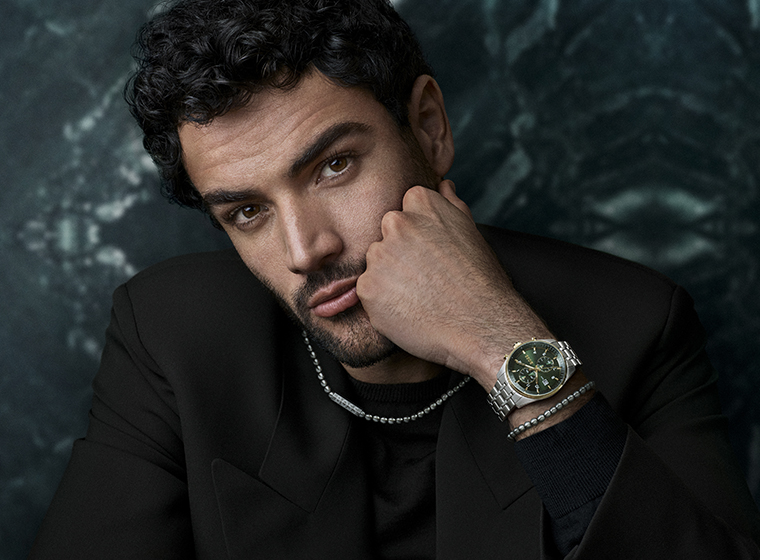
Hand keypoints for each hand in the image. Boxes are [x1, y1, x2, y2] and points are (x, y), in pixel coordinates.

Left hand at [356, 180, 552, 389]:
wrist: (481, 325)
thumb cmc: (481, 281)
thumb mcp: (471, 231)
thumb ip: (450, 204)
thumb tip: (442, 184)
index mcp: (421, 203)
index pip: (404, 209)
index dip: (418, 235)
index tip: (432, 254)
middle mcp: (396, 223)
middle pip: (385, 237)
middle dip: (400, 255)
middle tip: (427, 279)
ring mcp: (379, 255)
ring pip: (376, 264)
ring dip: (390, 279)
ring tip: (421, 297)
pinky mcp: (367, 287)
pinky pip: (368, 292)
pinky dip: (383, 303)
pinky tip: (410, 311)